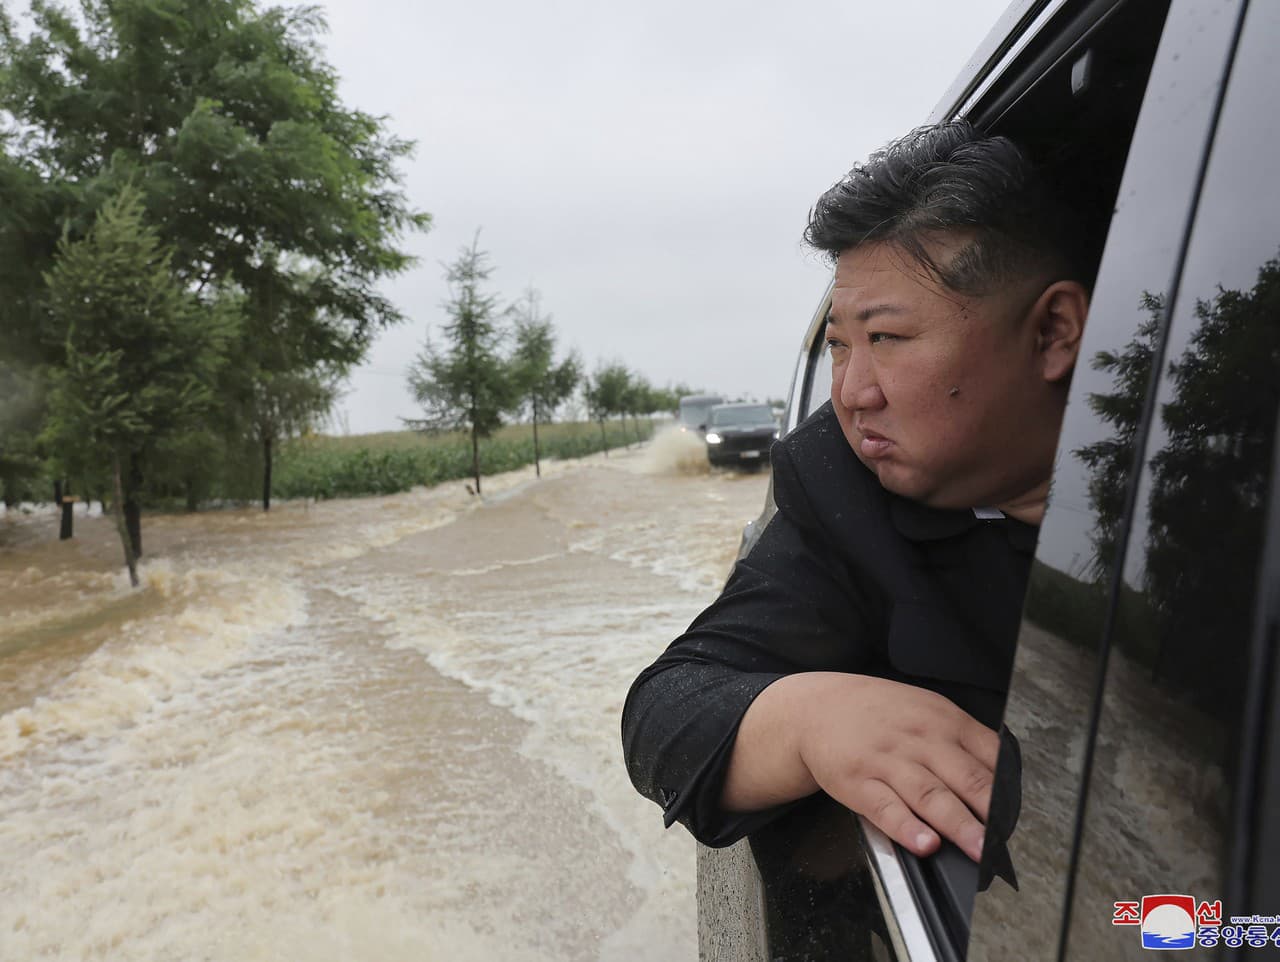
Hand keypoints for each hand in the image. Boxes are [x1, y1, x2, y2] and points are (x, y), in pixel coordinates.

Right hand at [795, 673, 998, 860]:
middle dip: (991, 813)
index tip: (1020, 818)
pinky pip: (886, 808)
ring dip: (958, 825)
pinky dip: (906, 828)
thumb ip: (965, 740)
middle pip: (964, 778)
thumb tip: (1004, 777)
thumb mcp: (926, 710)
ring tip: (978, 848)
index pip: (988, 756)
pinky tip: (923, 843)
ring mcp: (887, 762)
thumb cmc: (879, 713)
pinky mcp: (858, 783)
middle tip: (1008, 840)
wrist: (818, 706)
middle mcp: (919, 740)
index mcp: (943, 721)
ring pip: (930, 796)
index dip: (1008, 791)